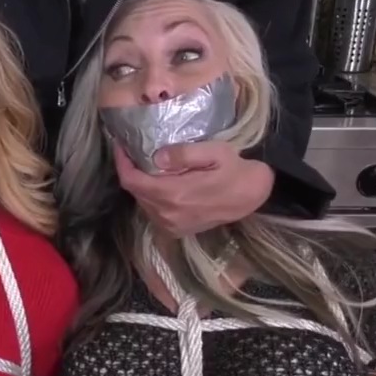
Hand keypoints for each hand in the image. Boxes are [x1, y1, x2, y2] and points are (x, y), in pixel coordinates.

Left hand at [113, 140, 274, 237]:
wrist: (254, 197)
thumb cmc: (236, 170)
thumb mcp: (216, 152)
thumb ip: (184, 154)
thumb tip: (157, 156)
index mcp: (173, 195)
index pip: (132, 181)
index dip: (121, 162)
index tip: (120, 145)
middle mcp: (168, 214)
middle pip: (135, 191)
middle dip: (131, 170)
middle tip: (133, 151)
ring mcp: (172, 225)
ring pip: (143, 202)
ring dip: (141, 184)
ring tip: (146, 164)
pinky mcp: (177, 230)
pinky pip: (154, 212)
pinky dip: (151, 196)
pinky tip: (160, 182)